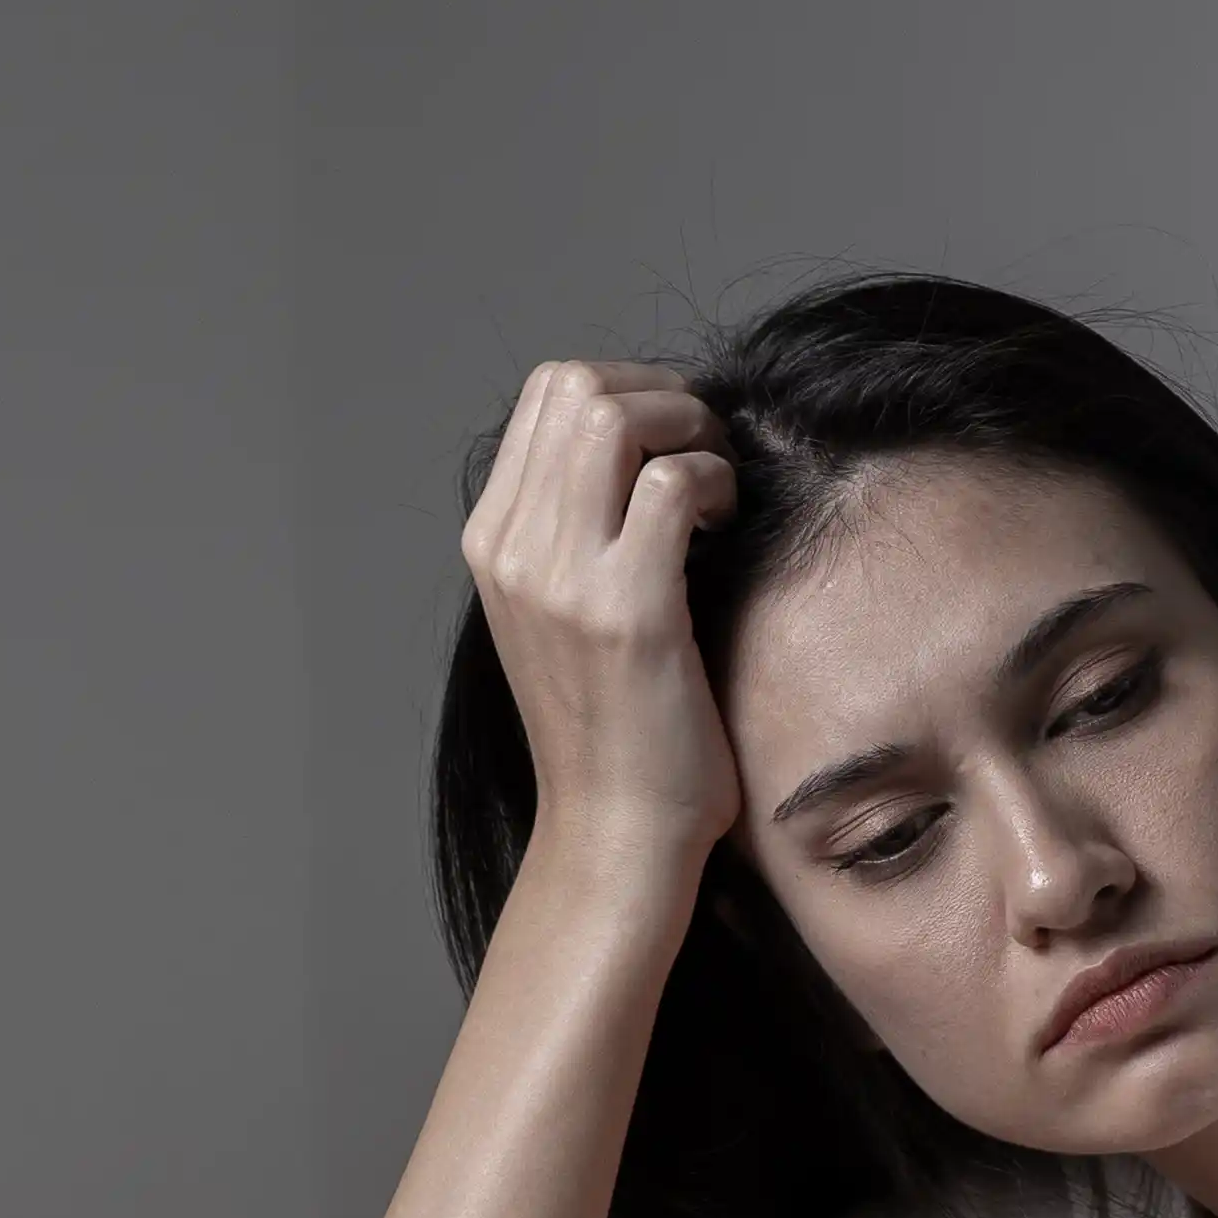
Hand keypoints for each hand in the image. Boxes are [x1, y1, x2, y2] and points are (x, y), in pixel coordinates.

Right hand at [461, 357, 739, 867]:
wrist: (617, 832)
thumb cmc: (613, 729)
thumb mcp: (562, 615)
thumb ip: (573, 531)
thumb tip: (638, 448)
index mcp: (491, 542)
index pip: (546, 393)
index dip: (627, 385)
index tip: (675, 435)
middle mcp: (512, 549)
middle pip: (577, 385)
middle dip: (662, 393)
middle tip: (705, 447)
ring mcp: (561, 577)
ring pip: (616, 416)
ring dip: (689, 428)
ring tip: (717, 487)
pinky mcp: (626, 609)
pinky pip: (672, 481)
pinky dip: (714, 482)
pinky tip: (725, 527)